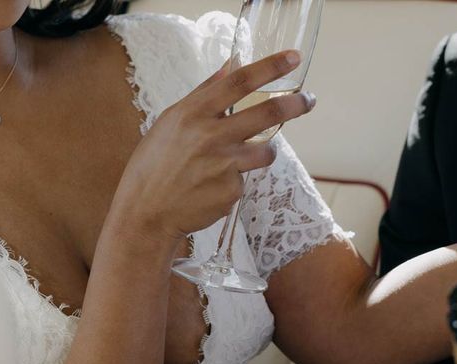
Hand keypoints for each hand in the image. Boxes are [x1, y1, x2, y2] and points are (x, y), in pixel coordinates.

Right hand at [106, 50, 314, 246]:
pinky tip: (211, 188)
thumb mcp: (172, 121)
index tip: (293, 58)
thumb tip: (230, 68)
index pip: (239, 82)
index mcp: (193, 113)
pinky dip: (233, 181)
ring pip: (266, 152)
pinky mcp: (232, 192)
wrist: (147, 212)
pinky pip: (245, 180)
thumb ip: (204, 95)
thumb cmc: (155, 165)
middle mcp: (211, 136)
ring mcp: (224, 166)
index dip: (270, 68)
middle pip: (266, 114)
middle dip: (294, 105)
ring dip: (265, 151)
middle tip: (309, 100)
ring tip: (244, 157)